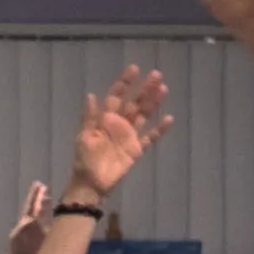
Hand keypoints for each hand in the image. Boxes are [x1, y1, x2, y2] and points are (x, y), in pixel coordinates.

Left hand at [66, 58, 168, 204]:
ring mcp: (129, 136)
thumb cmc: (84, 159)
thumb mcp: (84, 137)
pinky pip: (150, 137)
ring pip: (144, 115)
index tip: (134, 69)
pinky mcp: (136, 149)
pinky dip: (159, 129)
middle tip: (156, 74)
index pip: (116, 96)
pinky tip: (168, 119)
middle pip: (134, 103)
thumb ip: (90, 117)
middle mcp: (119, 124)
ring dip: (153, 102)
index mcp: (105, 119)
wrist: (91, 184)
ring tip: (163, 89)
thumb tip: (91, 94)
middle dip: (144, 89)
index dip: (124, 83)